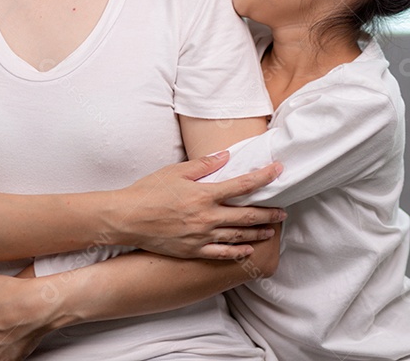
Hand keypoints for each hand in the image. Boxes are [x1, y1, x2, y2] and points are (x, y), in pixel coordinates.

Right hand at [114, 150, 285, 259]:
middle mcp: (206, 217)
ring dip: (257, 233)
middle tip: (283, 212)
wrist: (126, 218)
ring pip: (237, 235)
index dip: (264, 177)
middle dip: (268, 213)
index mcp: (204, 194)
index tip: (278, 171)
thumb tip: (227, 156)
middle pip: (246, 215)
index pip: (242, 185)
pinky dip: (237, 252)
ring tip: (271, 231)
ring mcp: (200, 236)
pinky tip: (248, 250)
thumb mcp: (176, 172)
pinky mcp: (192, 250)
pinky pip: (220, 253)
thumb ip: (204, 165)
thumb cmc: (148, 191)